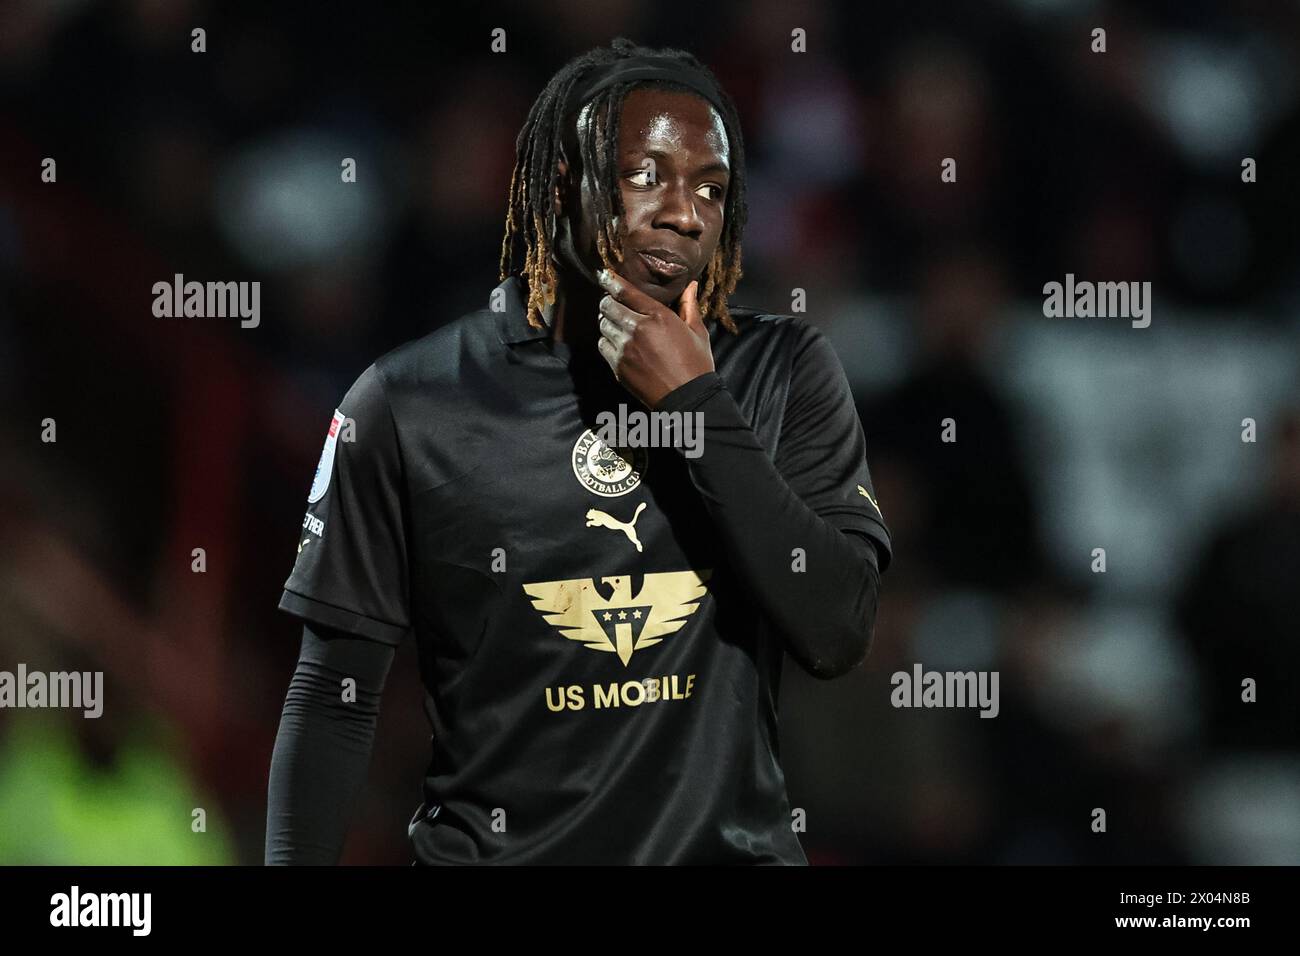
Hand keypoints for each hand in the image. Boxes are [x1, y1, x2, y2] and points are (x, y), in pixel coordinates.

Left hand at [595, 268, 714, 408]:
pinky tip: (618, 343)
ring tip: (617, 323)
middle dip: (608, 302)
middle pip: (607, 306)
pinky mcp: (618, 366)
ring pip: (603, 325)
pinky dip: (607, 341)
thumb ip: (689, 306)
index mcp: (658, 316)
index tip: (603, 274)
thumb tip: (690, 285)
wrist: (687, 399)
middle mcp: (637, 329)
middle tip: (614, 303)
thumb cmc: (696, 364)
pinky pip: (603, 345)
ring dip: (607, 321)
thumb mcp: (697, 332)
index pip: (625, 291)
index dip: (611, 281)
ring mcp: (624, 349)